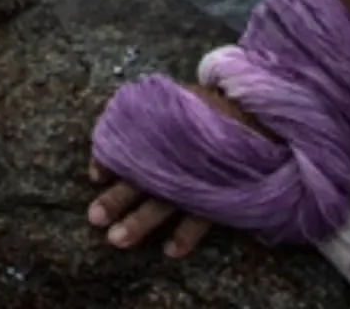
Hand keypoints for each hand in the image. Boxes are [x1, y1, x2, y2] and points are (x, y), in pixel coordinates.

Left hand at [88, 83, 272, 259]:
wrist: (255, 109)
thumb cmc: (206, 109)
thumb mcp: (176, 98)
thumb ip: (149, 110)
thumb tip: (115, 126)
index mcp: (166, 125)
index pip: (131, 142)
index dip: (110, 159)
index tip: (96, 175)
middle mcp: (179, 152)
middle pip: (143, 176)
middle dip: (118, 198)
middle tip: (94, 217)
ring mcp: (199, 174)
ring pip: (165, 201)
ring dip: (141, 221)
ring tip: (117, 240)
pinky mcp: (220, 190)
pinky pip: (202, 217)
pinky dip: (186, 234)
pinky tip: (170, 250)